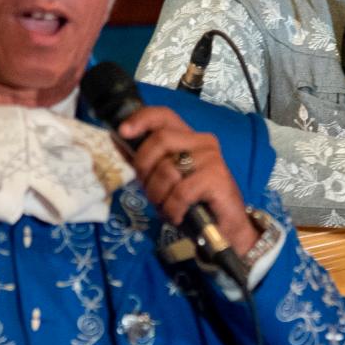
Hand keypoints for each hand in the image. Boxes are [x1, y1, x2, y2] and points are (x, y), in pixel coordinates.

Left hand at [113, 106, 261, 256]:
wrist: (226, 228)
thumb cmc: (193, 203)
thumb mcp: (165, 179)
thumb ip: (147, 161)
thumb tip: (118, 140)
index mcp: (188, 138)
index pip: (163, 115)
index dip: (141, 119)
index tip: (122, 132)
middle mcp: (202, 142)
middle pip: (159, 139)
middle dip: (144, 168)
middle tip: (150, 192)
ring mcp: (211, 158)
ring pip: (166, 169)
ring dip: (158, 196)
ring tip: (167, 208)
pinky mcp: (216, 177)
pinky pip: (180, 192)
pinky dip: (173, 209)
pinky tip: (178, 216)